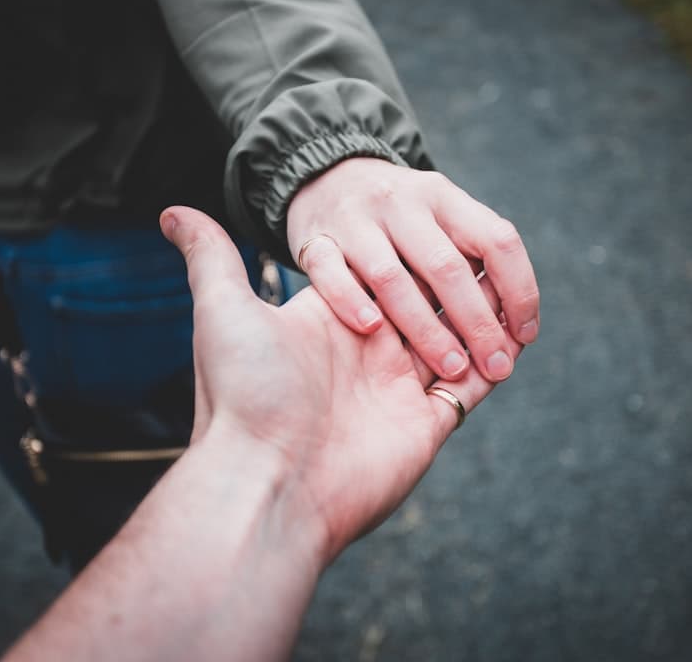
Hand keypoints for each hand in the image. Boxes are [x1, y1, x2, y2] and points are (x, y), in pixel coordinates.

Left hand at [160, 205, 524, 561]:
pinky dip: (499, 362)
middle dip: (460, 283)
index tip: (443, 223)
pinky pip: (473, 387)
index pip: (384, 274)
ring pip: (458, 341)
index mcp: (332, 321)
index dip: (415, 252)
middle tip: (491, 251)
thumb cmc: (243, 394)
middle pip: (427, 305)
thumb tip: (171, 210)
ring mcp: (398, 390)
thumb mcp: (222, 311)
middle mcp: (368, 353)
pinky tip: (520, 335)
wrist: (265, 481)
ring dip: (486, 317)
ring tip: (516, 289)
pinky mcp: (426, 425)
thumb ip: (210, 258)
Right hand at [286, 158, 539, 383]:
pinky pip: (330, 273)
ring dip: (425, 328)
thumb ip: (473, 256)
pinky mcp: (314, 239)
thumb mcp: (440, 217)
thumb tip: (517, 326)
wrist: (325, 176)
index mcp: (444, 198)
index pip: (496, 240)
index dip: (519, 290)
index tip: (525, 335)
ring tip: (451, 368)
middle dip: (477, 323)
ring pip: (391, 277)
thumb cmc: (399, 218)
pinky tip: (372, 329)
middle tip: (496, 367)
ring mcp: (355, 220)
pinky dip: (350, 301)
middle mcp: (402, 203)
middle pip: (447, 266)